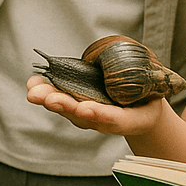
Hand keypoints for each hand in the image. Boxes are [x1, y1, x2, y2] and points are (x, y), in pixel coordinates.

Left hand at [26, 74, 163, 136]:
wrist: (141, 112)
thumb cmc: (147, 99)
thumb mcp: (152, 94)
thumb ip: (144, 83)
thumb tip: (137, 63)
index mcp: (127, 120)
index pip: (112, 119)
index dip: (98, 114)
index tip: (86, 110)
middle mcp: (104, 122)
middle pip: (83, 116)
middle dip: (65, 106)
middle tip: (50, 100)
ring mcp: (88, 116)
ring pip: (68, 109)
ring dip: (49, 99)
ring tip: (34, 91)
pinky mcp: (77, 106)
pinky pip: (61, 100)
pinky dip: (46, 92)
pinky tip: (33, 84)